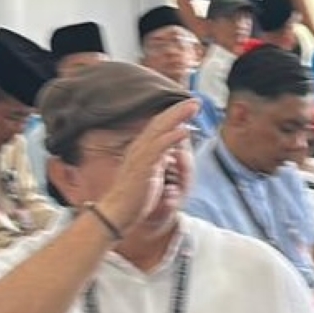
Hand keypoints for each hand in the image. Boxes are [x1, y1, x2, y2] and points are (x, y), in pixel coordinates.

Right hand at [100, 100, 198, 233]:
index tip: (188, 106)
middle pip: (161, 122)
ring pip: (160, 129)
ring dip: (178, 116)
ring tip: (193, 106)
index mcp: (142, 149)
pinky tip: (183, 130)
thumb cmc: (133, 197)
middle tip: (196, 100)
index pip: (158, 126)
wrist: (117, 212)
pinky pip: (159, 148)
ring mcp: (141, 156)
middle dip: (178, 110)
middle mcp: (140, 148)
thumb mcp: (150, 174)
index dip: (173, 115)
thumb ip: (160, 161)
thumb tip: (172, 154)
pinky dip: (171, 138)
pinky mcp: (144, 167)